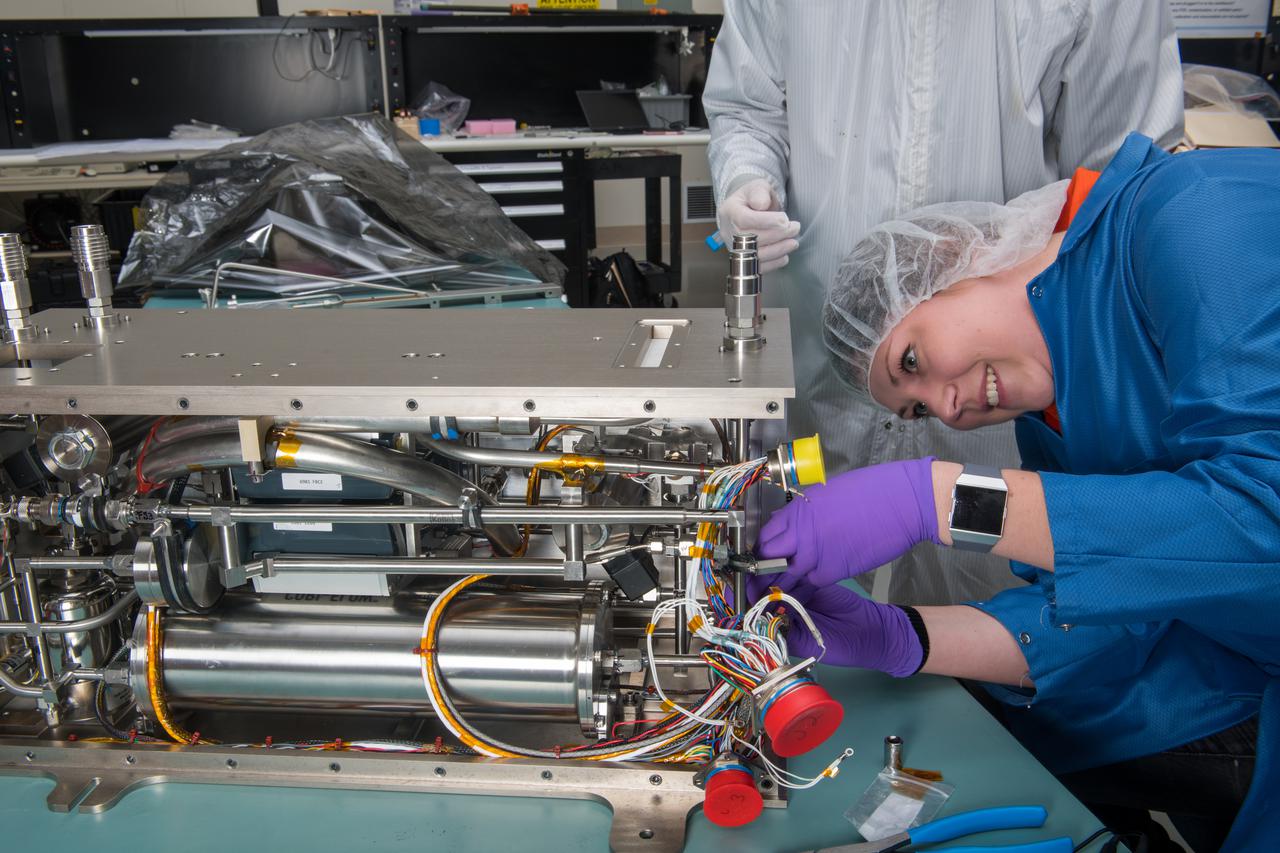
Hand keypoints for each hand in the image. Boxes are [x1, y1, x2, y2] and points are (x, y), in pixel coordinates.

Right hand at [718, 178, 800, 272]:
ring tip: (793, 242)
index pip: (744, 220)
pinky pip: (757, 267)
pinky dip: (774, 263)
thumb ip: (760, 193)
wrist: (748, 211)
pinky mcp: (743, 259)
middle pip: (751, 238)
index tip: (784, 219)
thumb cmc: (754, 198)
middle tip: (795, 228)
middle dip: (778, 234)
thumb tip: (761, 204)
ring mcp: (734, 248)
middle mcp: (728, 232)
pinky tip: (785, 255)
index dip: (766, 221)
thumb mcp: (757, 187)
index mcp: (729, 211)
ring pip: (755, 255)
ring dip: (778, 250)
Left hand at [748, 577, 921, 676]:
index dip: (748, 604)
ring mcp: (801, 595)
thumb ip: (785, 629)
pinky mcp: (814, 582)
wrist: (872, 631)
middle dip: (756, 586)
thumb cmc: (841, 645)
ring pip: (779, 582)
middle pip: (765, 595)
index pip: (758, 615)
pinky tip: (781, 568)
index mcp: (783, 629)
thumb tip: (761, 617)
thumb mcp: (808, 643)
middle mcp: (788, 611)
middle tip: (749, 577)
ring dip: (770, 576)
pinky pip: (797, 574)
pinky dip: (789, 571)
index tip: (739, 594)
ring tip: (762, 570)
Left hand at [758, 458, 938, 587]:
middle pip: (769, 558)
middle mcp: (801, 533)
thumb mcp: (826, 495)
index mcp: (798, 511)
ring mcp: (815, 554)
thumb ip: (805, 514)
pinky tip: (801, 592)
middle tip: (756, 582)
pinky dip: (806, 588)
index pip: (766, 537)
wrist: (900, 502)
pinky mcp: (833, 570)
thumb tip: (790, 524)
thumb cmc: (871, 491)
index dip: (760, 550)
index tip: (759, 558)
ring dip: (779, 585)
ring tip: (768, 595)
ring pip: (787, 576)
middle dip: (760, 572)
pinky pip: (811, 583)